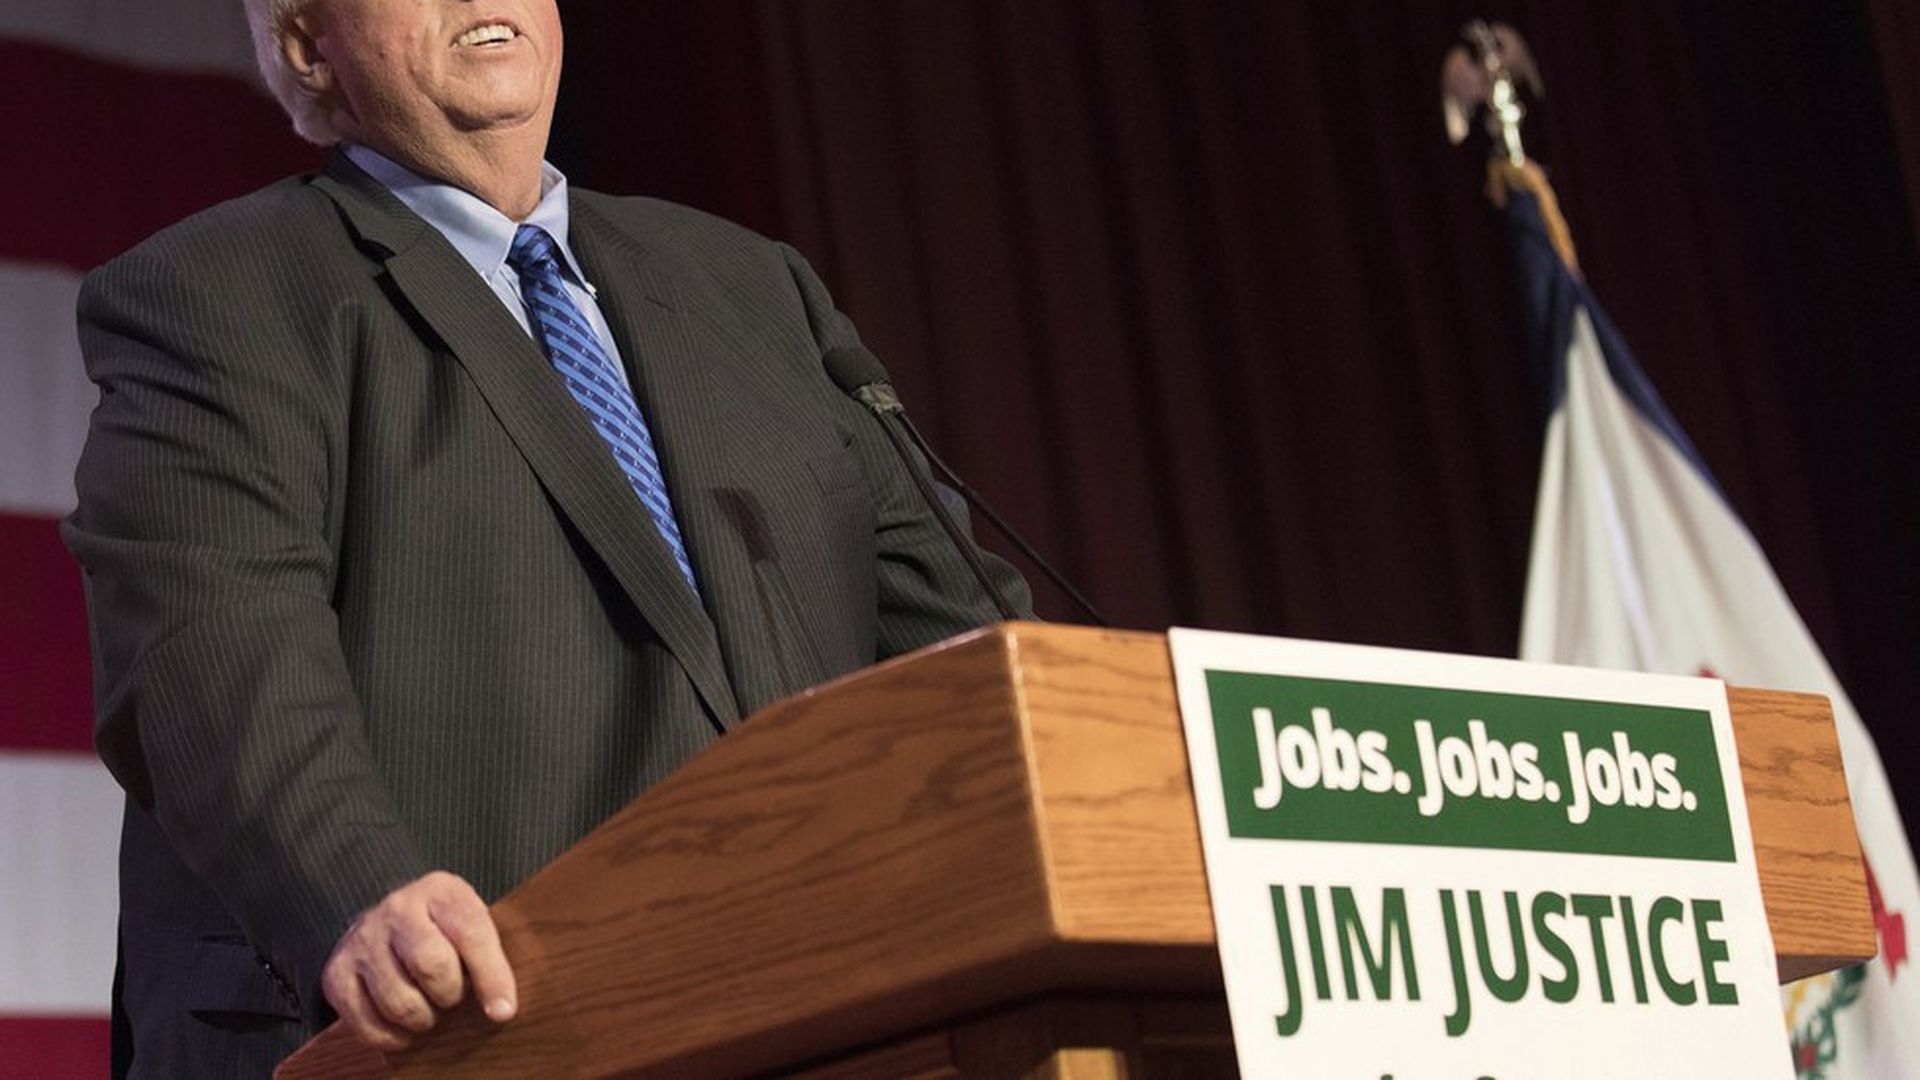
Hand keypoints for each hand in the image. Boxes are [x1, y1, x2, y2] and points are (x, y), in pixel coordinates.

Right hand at [320, 871, 517, 1051]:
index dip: (491, 977)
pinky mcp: (336, 973)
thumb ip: (490, 956)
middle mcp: (397, 909)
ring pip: (399, 1001)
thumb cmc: (441, 930)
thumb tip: (501, 1010)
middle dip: (450, 994)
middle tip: (452, 996)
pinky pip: (368, 1023)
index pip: (470, 933)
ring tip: (429, 1008)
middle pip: (431, 965)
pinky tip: (404, 1025)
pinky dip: (392, 1036)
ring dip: (423, 1019)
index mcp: (440, 892)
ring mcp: (363, 940)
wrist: (386, 923)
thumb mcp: (470, 923)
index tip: (503, 1011)